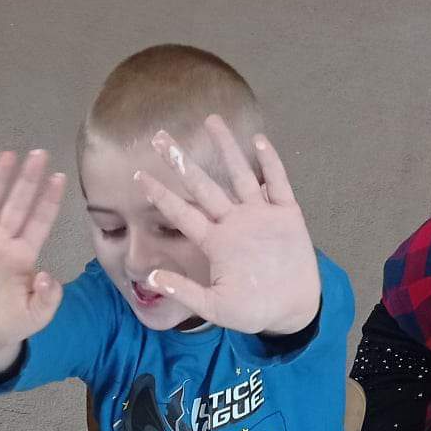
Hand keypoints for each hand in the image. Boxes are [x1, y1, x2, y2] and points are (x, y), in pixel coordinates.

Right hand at [0, 149, 66, 365]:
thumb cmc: (7, 327)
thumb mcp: (33, 318)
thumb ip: (47, 301)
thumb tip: (49, 276)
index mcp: (22, 257)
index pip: (39, 222)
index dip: (49, 200)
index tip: (60, 176)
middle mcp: (2, 244)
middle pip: (17, 205)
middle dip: (28, 179)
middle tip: (40, 153)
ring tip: (8, 154)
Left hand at [134, 117, 319, 334]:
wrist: (291, 310)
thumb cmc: (252, 310)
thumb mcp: (215, 307)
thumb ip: (184, 293)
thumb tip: (151, 280)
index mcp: (215, 242)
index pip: (182, 213)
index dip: (161, 195)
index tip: (138, 176)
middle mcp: (234, 222)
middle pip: (203, 185)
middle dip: (181, 160)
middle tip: (158, 136)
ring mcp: (260, 215)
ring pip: (240, 175)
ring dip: (226, 149)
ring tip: (211, 120)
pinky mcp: (286, 215)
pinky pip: (277, 183)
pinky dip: (270, 163)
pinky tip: (258, 142)